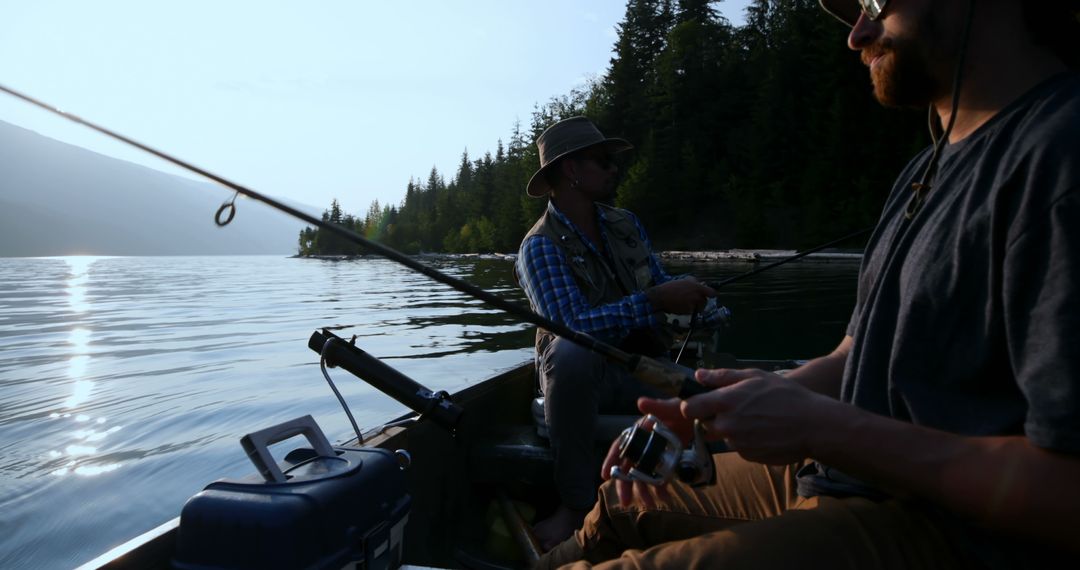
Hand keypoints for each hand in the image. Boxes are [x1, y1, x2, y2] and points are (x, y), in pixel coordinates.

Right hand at [600, 411, 676, 507]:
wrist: (705, 417)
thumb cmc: (685, 409)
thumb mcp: (674, 407)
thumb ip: (658, 406)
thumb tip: (640, 402)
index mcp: (640, 430)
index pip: (621, 445)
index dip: (611, 460)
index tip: (605, 476)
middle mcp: (644, 444)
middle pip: (629, 466)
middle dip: (626, 484)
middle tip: (626, 502)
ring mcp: (655, 454)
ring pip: (644, 474)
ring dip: (644, 490)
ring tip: (650, 504)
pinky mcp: (667, 462)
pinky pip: (660, 477)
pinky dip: (661, 487)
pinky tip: (665, 497)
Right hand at [645, 277, 715, 314]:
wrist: (661, 297)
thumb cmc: (671, 287)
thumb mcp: (685, 280)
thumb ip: (695, 282)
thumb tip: (702, 284)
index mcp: (697, 288)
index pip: (712, 293)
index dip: (711, 294)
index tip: (710, 295)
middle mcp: (697, 297)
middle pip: (705, 301)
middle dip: (700, 301)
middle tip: (693, 299)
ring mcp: (693, 305)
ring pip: (699, 307)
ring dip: (695, 306)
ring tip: (685, 302)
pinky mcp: (688, 312)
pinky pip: (692, 311)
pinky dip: (688, 310)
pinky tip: (680, 305)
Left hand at [683, 368, 836, 464]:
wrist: (813, 425)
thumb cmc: (786, 395)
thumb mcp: (755, 376)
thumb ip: (723, 376)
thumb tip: (699, 375)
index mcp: (725, 402)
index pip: (689, 408)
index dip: (692, 406)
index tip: (699, 404)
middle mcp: (726, 425)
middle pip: (706, 423)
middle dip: (717, 417)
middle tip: (741, 408)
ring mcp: (736, 443)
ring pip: (725, 435)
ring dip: (734, 429)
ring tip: (758, 419)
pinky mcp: (747, 456)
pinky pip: (739, 447)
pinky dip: (747, 441)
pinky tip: (765, 431)